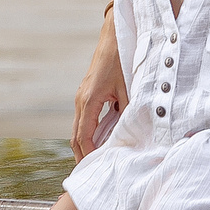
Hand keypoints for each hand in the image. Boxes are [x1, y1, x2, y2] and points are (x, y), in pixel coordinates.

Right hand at [70, 31, 126, 157]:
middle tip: (91, 173)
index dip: (89, 154)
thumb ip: (129, 110)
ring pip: (79, 128)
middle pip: (76, 136)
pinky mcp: (87, 93)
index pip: (84, 136)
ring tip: (95, 162)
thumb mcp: (128, 86)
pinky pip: (84, 118)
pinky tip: (100, 141)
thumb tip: (133, 132)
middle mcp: (81, 99)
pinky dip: (89, 132)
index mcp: (89, 100)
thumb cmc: (121, 58)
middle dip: (82, 155)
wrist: (114, 36)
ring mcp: (82, 96)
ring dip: (85, 144)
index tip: (95, 169)